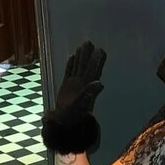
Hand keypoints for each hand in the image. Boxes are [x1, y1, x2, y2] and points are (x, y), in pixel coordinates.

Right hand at [41, 41, 105, 155]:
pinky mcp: (66, 86)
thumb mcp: (83, 103)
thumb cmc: (74, 115)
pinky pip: (69, 72)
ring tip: (82, 45)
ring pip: (77, 67)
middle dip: (88, 54)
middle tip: (89, 42)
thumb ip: (90, 92)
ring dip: (80, 57)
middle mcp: (82, 83)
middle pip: (85, 65)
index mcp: (87, 86)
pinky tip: (72, 57)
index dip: (97, 61)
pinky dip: (70, 64)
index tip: (100, 50)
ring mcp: (74, 84)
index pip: (93, 70)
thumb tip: (100, 83)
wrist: (64, 122)